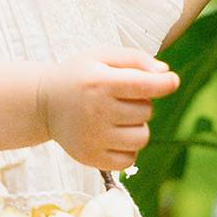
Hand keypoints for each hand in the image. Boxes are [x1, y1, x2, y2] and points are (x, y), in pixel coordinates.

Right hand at [37, 47, 179, 170]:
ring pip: (142, 138)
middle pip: (145, 112)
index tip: (173, 80)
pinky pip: (129, 159)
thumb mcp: (101, 56)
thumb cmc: (79, 75)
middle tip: (119, 97)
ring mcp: (93, 137)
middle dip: (140, 103)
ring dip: (137, 127)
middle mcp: (96, 111)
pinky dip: (127, 148)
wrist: (44, 102)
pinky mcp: (92, 158)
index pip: (142, 85)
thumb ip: (134, 59)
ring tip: (118, 117)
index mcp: (99, 82)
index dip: (163, 83)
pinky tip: (112, 134)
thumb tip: (165, 73)